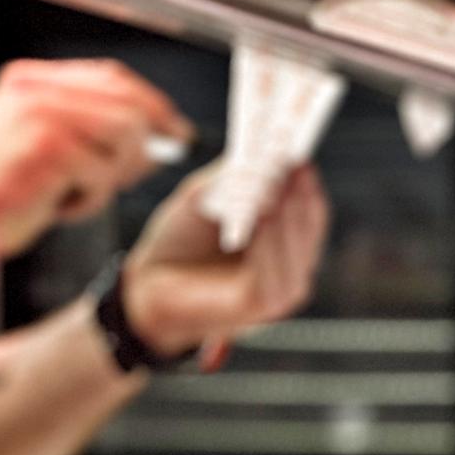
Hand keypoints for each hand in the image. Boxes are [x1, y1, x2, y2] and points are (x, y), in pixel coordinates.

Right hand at [0, 59, 190, 266]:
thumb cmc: (3, 193)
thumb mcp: (54, 152)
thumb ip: (101, 134)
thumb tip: (167, 137)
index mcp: (34, 82)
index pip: (112, 78)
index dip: (153, 106)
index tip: (177, 133)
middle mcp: (36, 90)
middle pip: (128, 107)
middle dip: (139, 149)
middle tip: (118, 179)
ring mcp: (40, 115)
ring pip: (124, 138)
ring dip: (109, 178)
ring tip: (72, 193)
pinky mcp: (47, 149)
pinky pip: (103, 175)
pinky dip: (89, 201)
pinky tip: (57, 205)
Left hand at [120, 164, 329, 360]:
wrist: (145, 287)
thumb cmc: (178, 244)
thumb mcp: (205, 199)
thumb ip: (233, 180)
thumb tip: (260, 152)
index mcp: (284, 243)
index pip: (308, 210)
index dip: (305, 181)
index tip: (297, 149)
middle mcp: (291, 267)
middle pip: (309, 227)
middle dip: (302, 192)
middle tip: (295, 160)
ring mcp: (281, 290)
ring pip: (296, 249)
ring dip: (291, 212)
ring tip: (283, 180)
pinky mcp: (262, 306)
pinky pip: (274, 271)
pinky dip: (271, 240)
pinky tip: (265, 212)